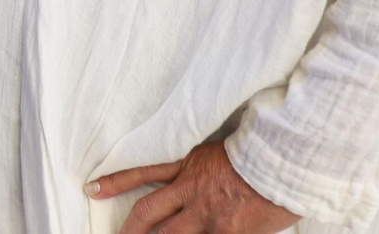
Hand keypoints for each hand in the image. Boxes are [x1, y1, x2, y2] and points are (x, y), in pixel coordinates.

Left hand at [92, 141, 301, 233]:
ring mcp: (208, 215)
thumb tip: (194, 181)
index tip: (93, 188)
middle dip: (129, 229)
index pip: (143, 173)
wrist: (286, 160)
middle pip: (148, 213)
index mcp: (189, 166)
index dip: (116, 182)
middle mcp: (191, 191)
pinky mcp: (227, 233)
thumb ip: (203, 168)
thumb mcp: (222, 152)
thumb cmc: (260, 152)